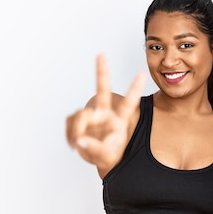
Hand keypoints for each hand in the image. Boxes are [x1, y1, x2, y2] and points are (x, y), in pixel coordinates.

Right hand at [66, 54, 145, 169]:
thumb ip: (95, 149)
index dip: (134, 89)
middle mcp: (106, 113)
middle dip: (102, 72)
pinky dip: (70, 134)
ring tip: (79, 144)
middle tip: (101, 55)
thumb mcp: (106, 156)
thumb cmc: (109, 154)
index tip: (142, 74)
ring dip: (76, 131)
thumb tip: (81, 140)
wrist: (100, 158)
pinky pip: (70, 122)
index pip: (129, 103)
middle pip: (103, 90)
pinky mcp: (79, 118)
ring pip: (79, 116)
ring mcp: (92, 115)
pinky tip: (76, 142)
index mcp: (119, 120)